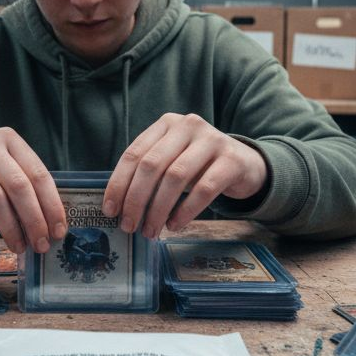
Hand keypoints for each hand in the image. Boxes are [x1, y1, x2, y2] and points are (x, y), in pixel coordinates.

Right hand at [0, 128, 66, 254]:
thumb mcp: (3, 162)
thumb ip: (25, 183)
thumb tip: (50, 224)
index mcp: (8, 138)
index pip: (38, 173)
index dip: (51, 205)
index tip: (58, 231)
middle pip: (18, 186)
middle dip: (34, 220)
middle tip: (40, 245)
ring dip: (10, 229)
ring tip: (18, 247)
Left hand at [105, 113, 267, 237]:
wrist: (245, 164)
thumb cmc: (200, 166)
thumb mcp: (173, 160)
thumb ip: (149, 173)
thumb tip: (118, 206)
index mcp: (166, 124)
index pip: (134, 154)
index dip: (119, 184)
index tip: (110, 210)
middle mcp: (188, 126)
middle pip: (152, 165)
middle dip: (136, 199)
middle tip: (129, 226)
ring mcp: (212, 140)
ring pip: (175, 177)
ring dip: (158, 209)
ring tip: (151, 230)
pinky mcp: (231, 160)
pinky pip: (203, 189)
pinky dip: (185, 211)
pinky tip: (174, 225)